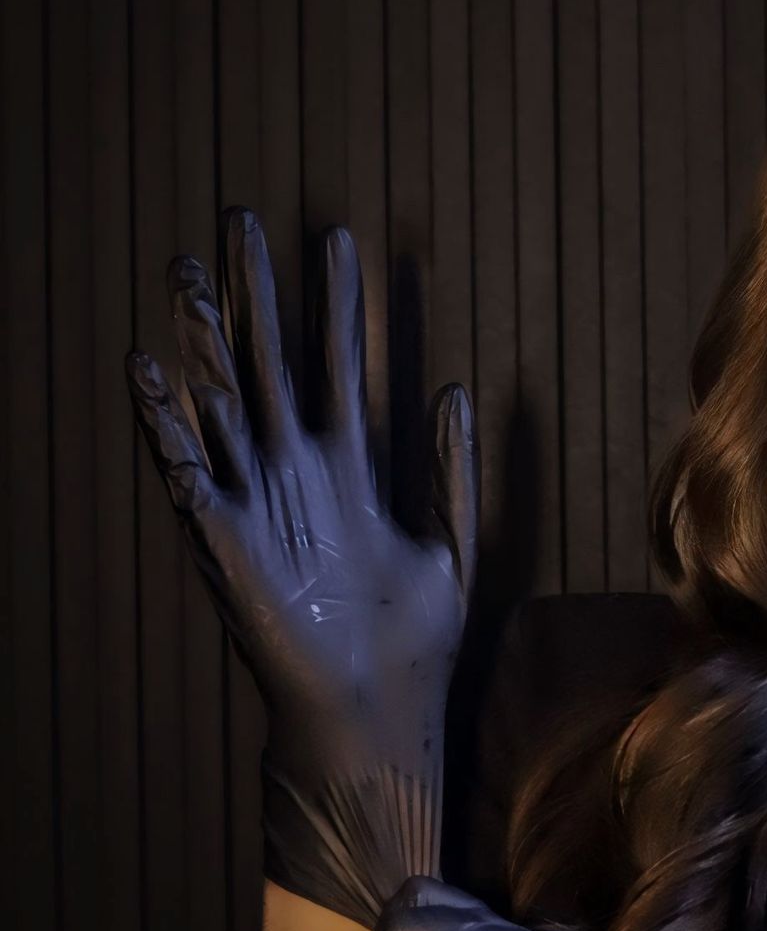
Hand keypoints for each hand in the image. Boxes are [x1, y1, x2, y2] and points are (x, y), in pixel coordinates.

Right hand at [125, 207, 476, 926]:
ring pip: (225, 398)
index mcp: (352, 468)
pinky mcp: (224, 533)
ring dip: (205, 336)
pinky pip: (187, 464)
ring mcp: (256, 497)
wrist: (374, 709)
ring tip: (189, 269)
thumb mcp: (454, 542)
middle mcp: (297, 471)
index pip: (342, 365)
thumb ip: (452, 468)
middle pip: (271, 361)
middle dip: (258, 293)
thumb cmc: (414, 641)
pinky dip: (166, 416)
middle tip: (242, 220)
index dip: (338, 304)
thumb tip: (454, 387)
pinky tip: (148, 364)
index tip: (336, 237)